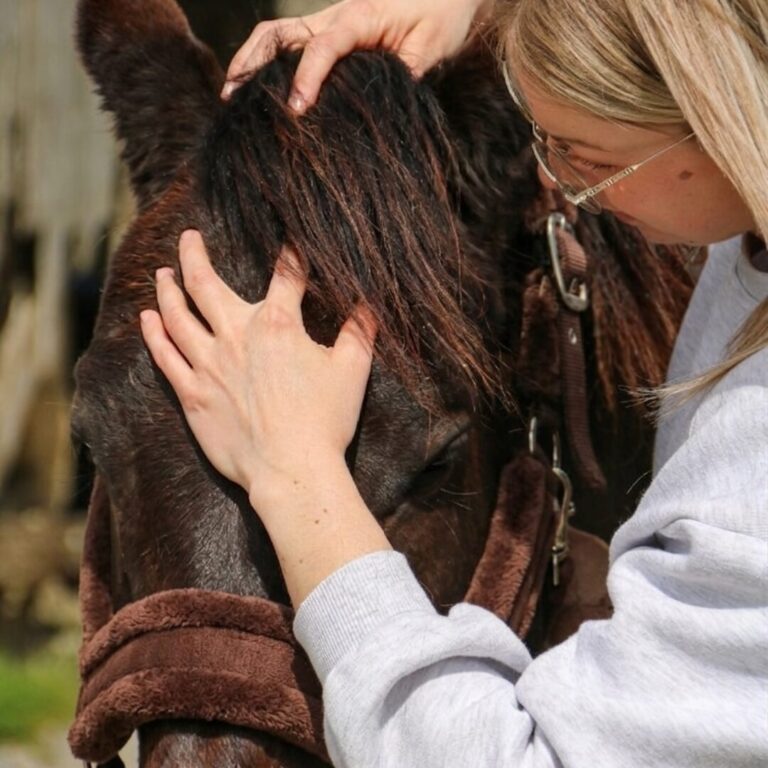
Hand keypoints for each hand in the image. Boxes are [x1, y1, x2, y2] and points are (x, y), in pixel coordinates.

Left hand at [139, 231, 376, 511]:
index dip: (291, 257)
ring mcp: (208, 365)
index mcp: (276, 325)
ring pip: (177, 315)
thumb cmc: (325, 421)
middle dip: (194, 254)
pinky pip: (165, 356)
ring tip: (162, 274)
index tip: (289, 245)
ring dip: (167, 289)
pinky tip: (147, 319)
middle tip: (188, 237)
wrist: (290, 470)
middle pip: (206, 284)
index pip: (285, 277)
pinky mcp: (192, 394)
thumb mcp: (352, 370)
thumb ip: (359, 332)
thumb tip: (368, 304)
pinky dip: (154, 334)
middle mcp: (235, 336)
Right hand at [222, 0, 493, 110]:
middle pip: (280, 33)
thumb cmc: (442, 15)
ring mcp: (328, 21)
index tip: (297, 110)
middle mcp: (335, 16)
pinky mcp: (330, 31)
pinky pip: (290, 43)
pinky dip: (267, 62)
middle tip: (231, 97)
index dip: (306, 79)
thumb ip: (402, 74)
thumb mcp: (431, 48)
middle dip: (251, 62)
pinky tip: (256, 89)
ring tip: (231, 95)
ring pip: (277, 35)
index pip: (323, 48)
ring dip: (250, 60)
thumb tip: (375, 111)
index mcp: (360, 18)